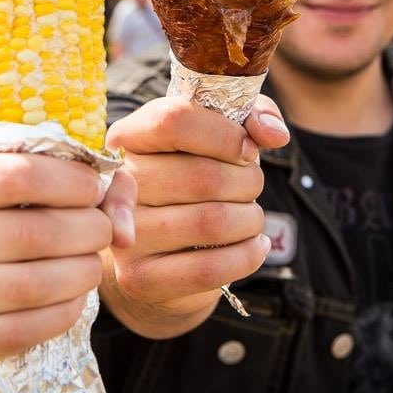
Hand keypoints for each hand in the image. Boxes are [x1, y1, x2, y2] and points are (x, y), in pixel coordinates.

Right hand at [0, 153, 129, 383]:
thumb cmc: (3, 231)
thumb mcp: (33, 196)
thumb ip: (92, 192)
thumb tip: (124, 229)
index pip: (15, 175)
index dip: (70, 182)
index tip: (95, 190)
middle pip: (28, 233)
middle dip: (85, 232)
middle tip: (102, 234)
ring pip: (26, 286)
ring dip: (79, 275)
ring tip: (91, 267)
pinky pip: (16, 332)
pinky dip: (60, 316)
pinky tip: (74, 302)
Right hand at [99, 95, 289, 336]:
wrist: (158, 249)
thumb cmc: (192, 178)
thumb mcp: (217, 134)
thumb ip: (251, 115)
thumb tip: (273, 135)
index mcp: (129, 136)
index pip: (173, 121)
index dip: (225, 134)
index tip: (247, 149)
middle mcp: (120, 183)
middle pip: (203, 176)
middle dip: (248, 181)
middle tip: (249, 186)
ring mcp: (124, 234)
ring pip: (212, 222)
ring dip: (250, 219)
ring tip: (249, 216)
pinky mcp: (138, 277)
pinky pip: (209, 269)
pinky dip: (247, 256)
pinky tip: (254, 245)